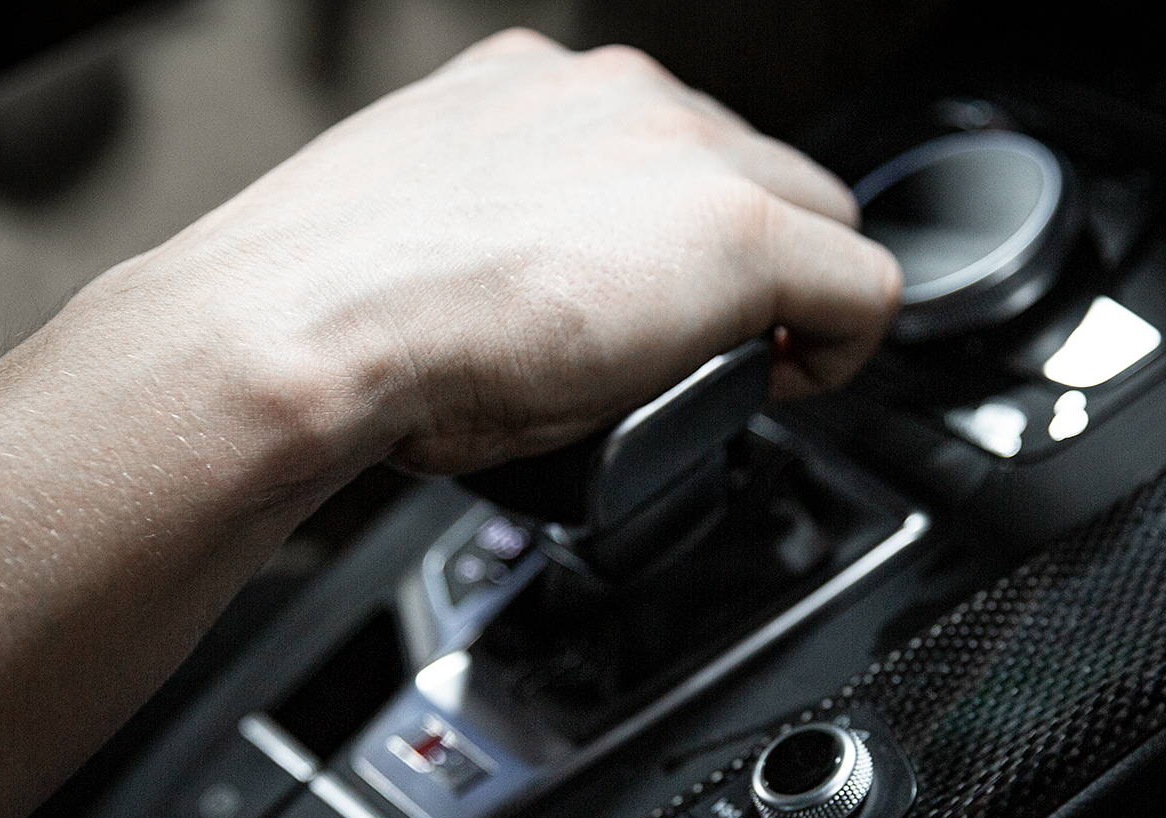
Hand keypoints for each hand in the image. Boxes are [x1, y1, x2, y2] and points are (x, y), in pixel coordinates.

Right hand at [76, 27, 902, 476]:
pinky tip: (793, 384)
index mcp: (539, 85)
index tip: (663, 302)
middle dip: (749, 262)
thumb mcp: (419, 238)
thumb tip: (520, 301)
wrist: (303, 330)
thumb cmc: (329, 312)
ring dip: (789, 295)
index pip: (671, 145)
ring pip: (818, 215)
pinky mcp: (743, 230)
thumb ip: (494, 232)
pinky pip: (862, 285)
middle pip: (760, 169)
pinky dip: (844, 345)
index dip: (685, 236)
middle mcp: (623, 95)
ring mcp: (687, 153)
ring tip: (738, 369)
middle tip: (702, 347)